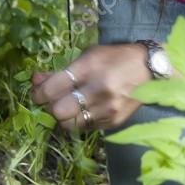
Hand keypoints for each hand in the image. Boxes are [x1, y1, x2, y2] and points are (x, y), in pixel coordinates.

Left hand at [30, 43, 150, 131]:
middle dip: (50, 108)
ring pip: (70, 124)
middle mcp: (98, 90)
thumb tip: (35, 80)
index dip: (38, 94)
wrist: (149, 69)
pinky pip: (86, 128)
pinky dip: (80, 121)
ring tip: (67, 108)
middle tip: (52, 102)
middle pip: (59, 111)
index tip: (37, 94)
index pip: (53, 88)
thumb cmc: (115, 58)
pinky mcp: (113, 122)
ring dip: (63, 118)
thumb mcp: (87, 56)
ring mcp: (107, 109)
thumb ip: (60, 71)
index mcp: (89, 68)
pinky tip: (85, 110)